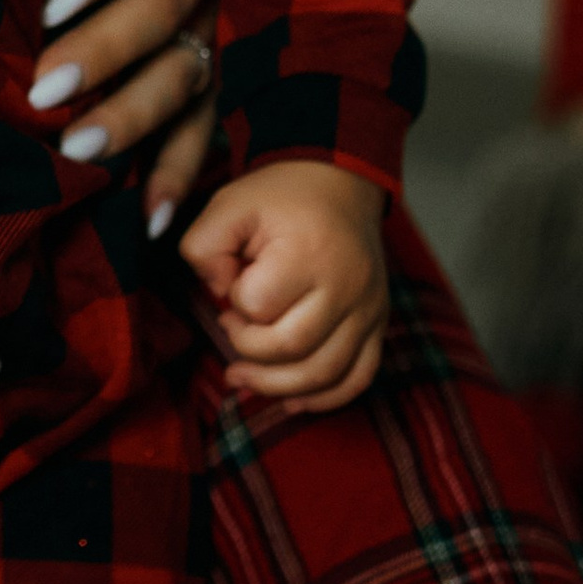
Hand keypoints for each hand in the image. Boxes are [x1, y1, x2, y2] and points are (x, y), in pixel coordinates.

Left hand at [26, 0, 225, 229]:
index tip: (53, 2)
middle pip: (166, 2)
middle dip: (104, 49)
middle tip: (45, 87)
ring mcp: (226, 17)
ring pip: (187, 68)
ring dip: (134, 113)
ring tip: (80, 149)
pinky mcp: (230, 72)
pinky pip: (210, 125)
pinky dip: (180, 173)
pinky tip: (154, 219)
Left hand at [177, 160, 387, 412]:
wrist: (340, 183)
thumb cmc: (281, 198)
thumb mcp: (229, 204)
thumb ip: (204, 247)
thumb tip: (217, 294)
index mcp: (309, 251)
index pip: (260, 305)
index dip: (235, 305)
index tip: (230, 287)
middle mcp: (347, 285)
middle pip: (293, 348)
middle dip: (249, 350)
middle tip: (230, 328)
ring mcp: (368, 308)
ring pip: (326, 374)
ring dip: (278, 386)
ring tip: (243, 378)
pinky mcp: (378, 324)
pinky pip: (359, 378)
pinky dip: (326, 398)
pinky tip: (292, 399)